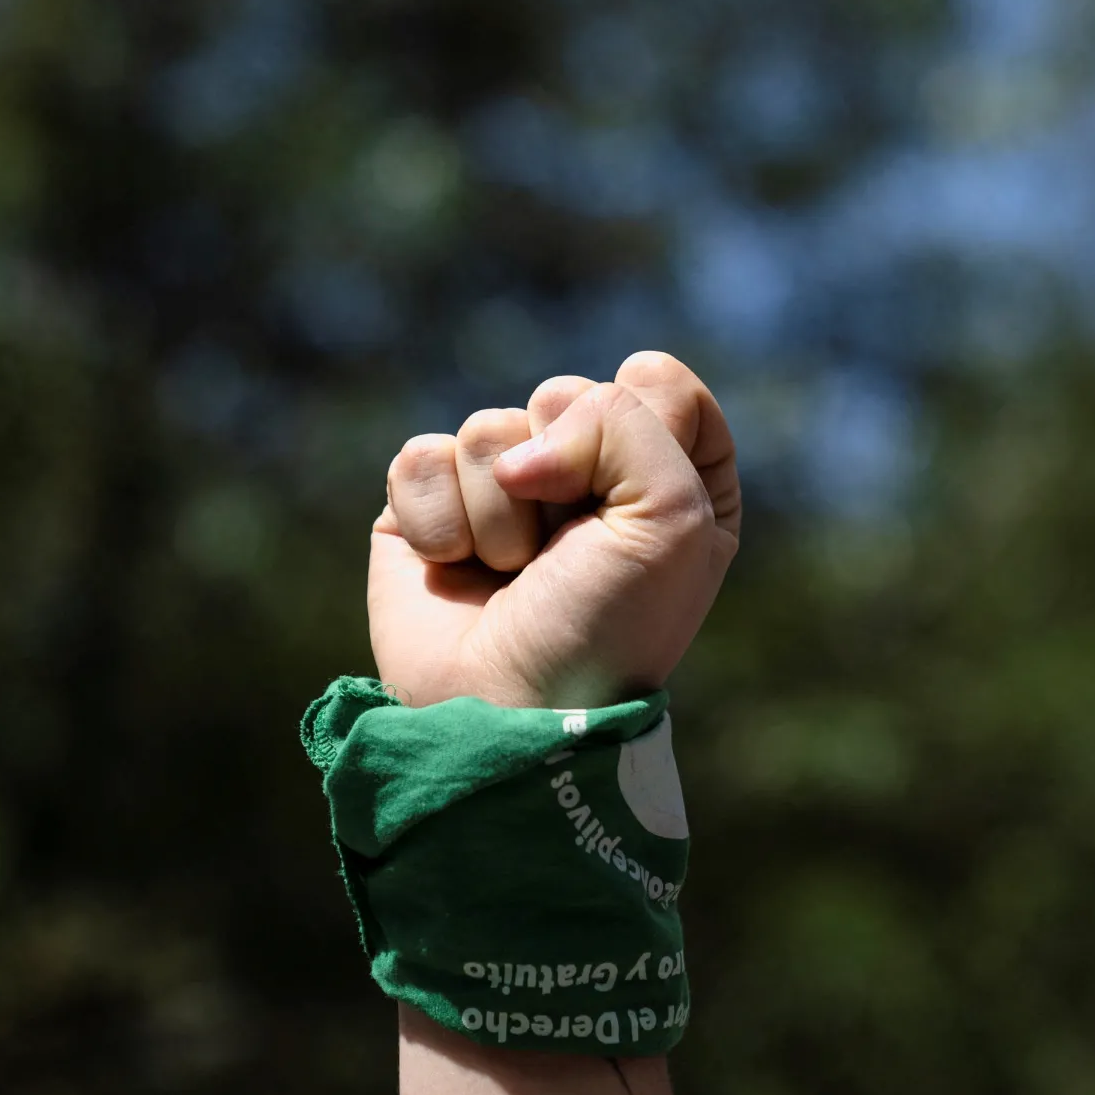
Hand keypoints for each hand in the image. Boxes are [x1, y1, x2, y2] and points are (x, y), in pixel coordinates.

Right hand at [369, 350, 740, 709]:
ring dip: (500, 515)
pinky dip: (437, 522)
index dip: (643, 431)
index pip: (657, 383)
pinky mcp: (428, 511)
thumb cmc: (606, 629)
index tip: (634, 508)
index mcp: (669, 480)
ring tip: (512, 576)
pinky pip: (421, 459)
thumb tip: (518, 449)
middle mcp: (586, 480)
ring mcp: (501, 493)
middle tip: (566, 552)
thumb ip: (627, 422)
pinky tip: (455, 571)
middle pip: (565, 394)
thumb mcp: (673, 517)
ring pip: (486, 428)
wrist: (507, 711)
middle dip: (564, 473)